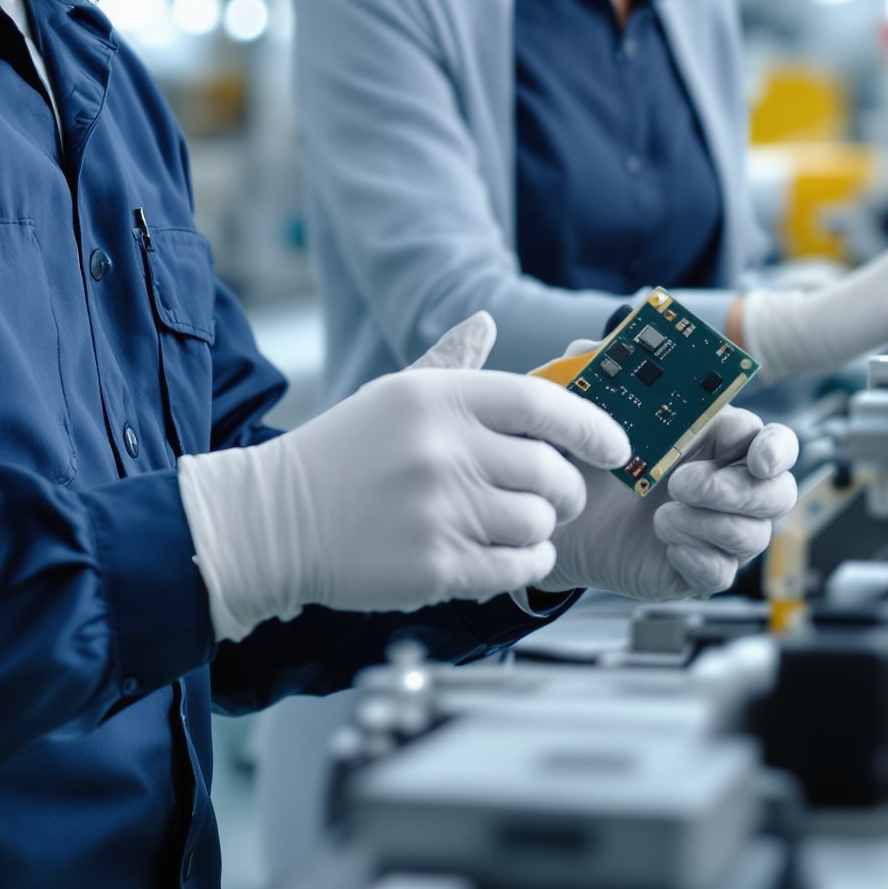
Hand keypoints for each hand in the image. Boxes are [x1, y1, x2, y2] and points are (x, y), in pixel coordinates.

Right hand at [177, 313, 628, 639]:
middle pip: (550, 472)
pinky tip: (513, 555)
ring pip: (539, 523)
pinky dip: (530, 564)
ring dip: (543, 529)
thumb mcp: (393, 396)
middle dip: (567, 489)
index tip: (616, 445)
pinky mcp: (434, 566)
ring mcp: (439, 510)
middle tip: (557, 495)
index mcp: (437, 398)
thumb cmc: (339, 456)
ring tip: (521, 525)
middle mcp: (443, 450)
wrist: (272, 521)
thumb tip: (486, 320)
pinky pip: (518, 568)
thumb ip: (448, 363)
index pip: (541, 404)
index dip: (592, 425)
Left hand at [535, 395, 798, 601]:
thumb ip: (596, 370)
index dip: (776, 449)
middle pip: (778, 493)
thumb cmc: (589, 458)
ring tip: (662, 516)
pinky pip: (722, 573)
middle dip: (738, 491)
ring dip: (710, 524)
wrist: (562, 519)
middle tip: (682, 484)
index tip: (758, 457)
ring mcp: (715, 531)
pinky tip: (667, 544)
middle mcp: (727, 486)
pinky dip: (699, 558)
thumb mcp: (588, 411)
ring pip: (754, 535)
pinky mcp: (697, 570)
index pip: (772, 442)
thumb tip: (597, 344)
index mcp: (716, 441)